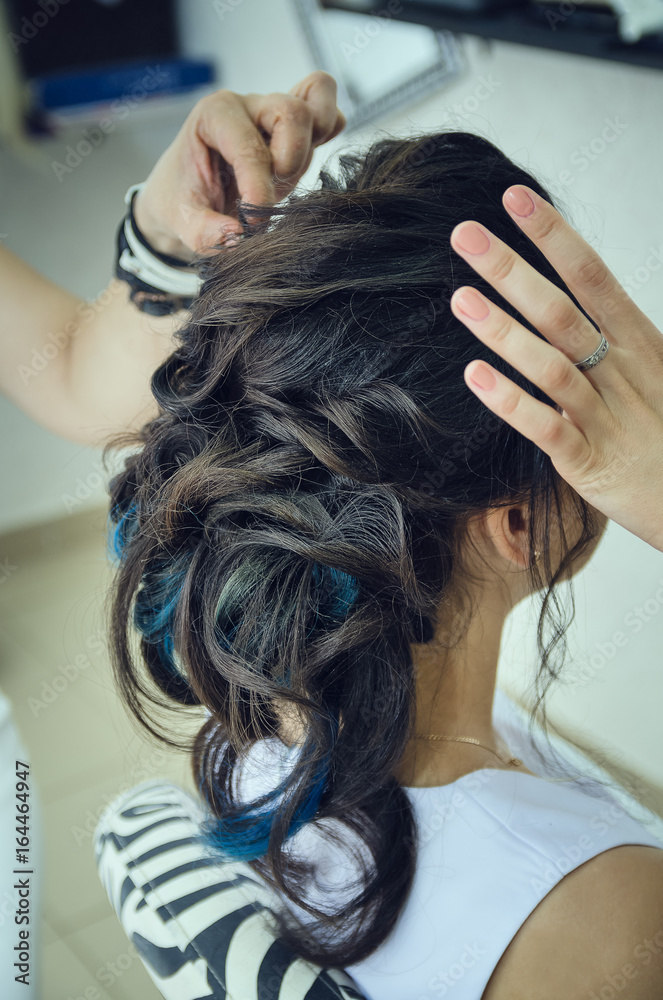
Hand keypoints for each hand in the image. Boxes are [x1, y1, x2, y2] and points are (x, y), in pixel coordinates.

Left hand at [133, 71, 345, 259]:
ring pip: (318, 107)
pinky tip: (299, 168)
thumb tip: (237, 238)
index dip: (258, 189)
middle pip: (292, 111)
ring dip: (310, 149)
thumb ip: (202, 231)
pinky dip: (327, 138)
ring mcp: (277, 114)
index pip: (250, 146)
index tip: (252, 224)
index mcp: (215, 114)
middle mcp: (250, 105)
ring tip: (284, 177)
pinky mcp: (298, 131)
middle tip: (270, 194)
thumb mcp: (179, 219)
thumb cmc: (183, 197)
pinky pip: (330, 118)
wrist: (189, 195)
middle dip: (288, 160)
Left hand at [449, 185, 662, 552]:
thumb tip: (580, 292)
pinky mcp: (590, 461)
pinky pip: (547, 428)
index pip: (592, 275)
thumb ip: (614, 334)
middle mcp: (621, 371)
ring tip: (459, 298)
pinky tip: (475, 377)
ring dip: (503, 330)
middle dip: (511, 269)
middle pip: (562, 311)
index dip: (553, 235)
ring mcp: (605, 416)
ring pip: (551, 365)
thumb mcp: (654, 371)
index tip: (515, 198)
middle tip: (464, 234)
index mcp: (638, 342)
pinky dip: (511, 402)